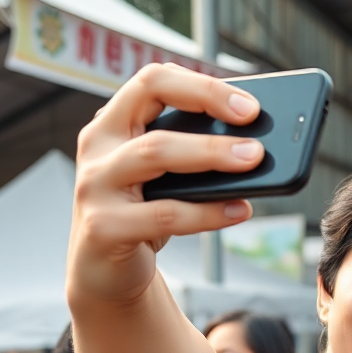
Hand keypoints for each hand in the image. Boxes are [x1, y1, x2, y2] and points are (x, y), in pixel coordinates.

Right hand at [67, 64, 262, 308]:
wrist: (103, 272)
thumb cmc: (142, 213)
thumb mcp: (165, 177)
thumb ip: (194, 154)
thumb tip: (256, 145)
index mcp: (114, 122)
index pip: (153, 80)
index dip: (202, 85)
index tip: (250, 106)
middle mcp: (98, 145)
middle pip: (151, 101)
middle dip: (208, 104)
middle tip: (255, 127)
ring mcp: (94, 185)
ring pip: (156, 152)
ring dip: (210, 152)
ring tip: (253, 160)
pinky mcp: (103, 227)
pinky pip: (164, 214)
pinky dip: (208, 212)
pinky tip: (240, 210)